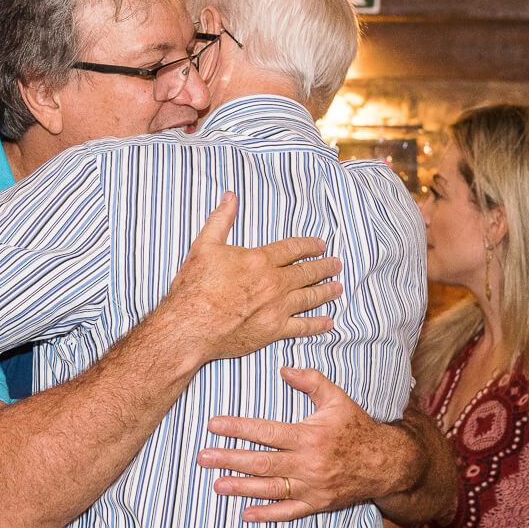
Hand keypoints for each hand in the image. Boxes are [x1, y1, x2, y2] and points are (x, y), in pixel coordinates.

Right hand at [164, 192, 341, 366]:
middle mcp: (273, 283)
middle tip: (336, 264)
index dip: (309, 246)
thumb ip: (221, 220)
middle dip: (324, 267)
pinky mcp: (273, 331)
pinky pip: (303, 327)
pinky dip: (318, 324)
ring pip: (310, 297)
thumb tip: (230, 196)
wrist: (189, 326)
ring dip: (327, 291)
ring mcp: (276, 309)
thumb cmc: (194, 287)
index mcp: (259, 260)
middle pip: (306, 272)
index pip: (293, 249)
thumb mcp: (204, 246)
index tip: (321, 245)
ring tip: (339, 287)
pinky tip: (329, 322)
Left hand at [197, 366, 409, 521]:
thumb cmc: (358, 427)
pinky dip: (267, 514)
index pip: (266, 431)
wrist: (387, 463)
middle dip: (230, 459)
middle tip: (203, 457)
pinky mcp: (317, 503)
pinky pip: (289, 512)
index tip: (213, 425)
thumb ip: (310, 380)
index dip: (238, 428)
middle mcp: (308, 463)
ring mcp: (312, 487)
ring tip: (216, 484)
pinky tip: (244, 512)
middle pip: (262, 462)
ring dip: (241, 487)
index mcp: (310, 436)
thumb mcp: (337, 398)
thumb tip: (283, 369)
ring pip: (270, 488)